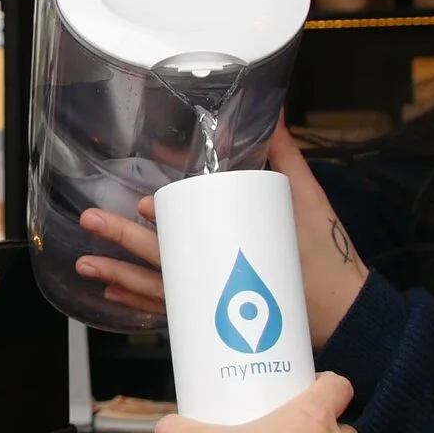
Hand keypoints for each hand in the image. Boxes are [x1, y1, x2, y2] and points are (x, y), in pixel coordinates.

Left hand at [75, 121, 369, 346]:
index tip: (143, 204)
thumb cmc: (327, 258)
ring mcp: (213, 304)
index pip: (192, 235)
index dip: (163, 221)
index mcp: (238, 248)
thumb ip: (285, 156)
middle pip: (161, 261)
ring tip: (87, 267)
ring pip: (157, 293)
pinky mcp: (214, 319)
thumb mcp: (309, 200)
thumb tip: (273, 113)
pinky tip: (117, 295)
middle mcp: (218, 279)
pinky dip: (141, 303)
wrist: (347, 314)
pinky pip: (169, 314)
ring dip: (120, 279)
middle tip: (90, 220)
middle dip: (123, 240)